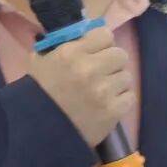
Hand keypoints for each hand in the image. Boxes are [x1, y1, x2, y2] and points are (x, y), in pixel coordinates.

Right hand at [28, 27, 133, 147]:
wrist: (37, 132)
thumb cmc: (38, 93)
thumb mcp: (41, 60)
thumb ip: (61, 44)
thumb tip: (82, 34)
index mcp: (72, 52)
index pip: (105, 34)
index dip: (102, 43)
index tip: (97, 52)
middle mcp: (90, 68)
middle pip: (120, 54)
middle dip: (112, 62)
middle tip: (103, 72)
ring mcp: (103, 91)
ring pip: (126, 76)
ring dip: (117, 83)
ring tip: (104, 91)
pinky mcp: (112, 111)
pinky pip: (129, 97)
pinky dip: (121, 100)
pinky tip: (108, 104)